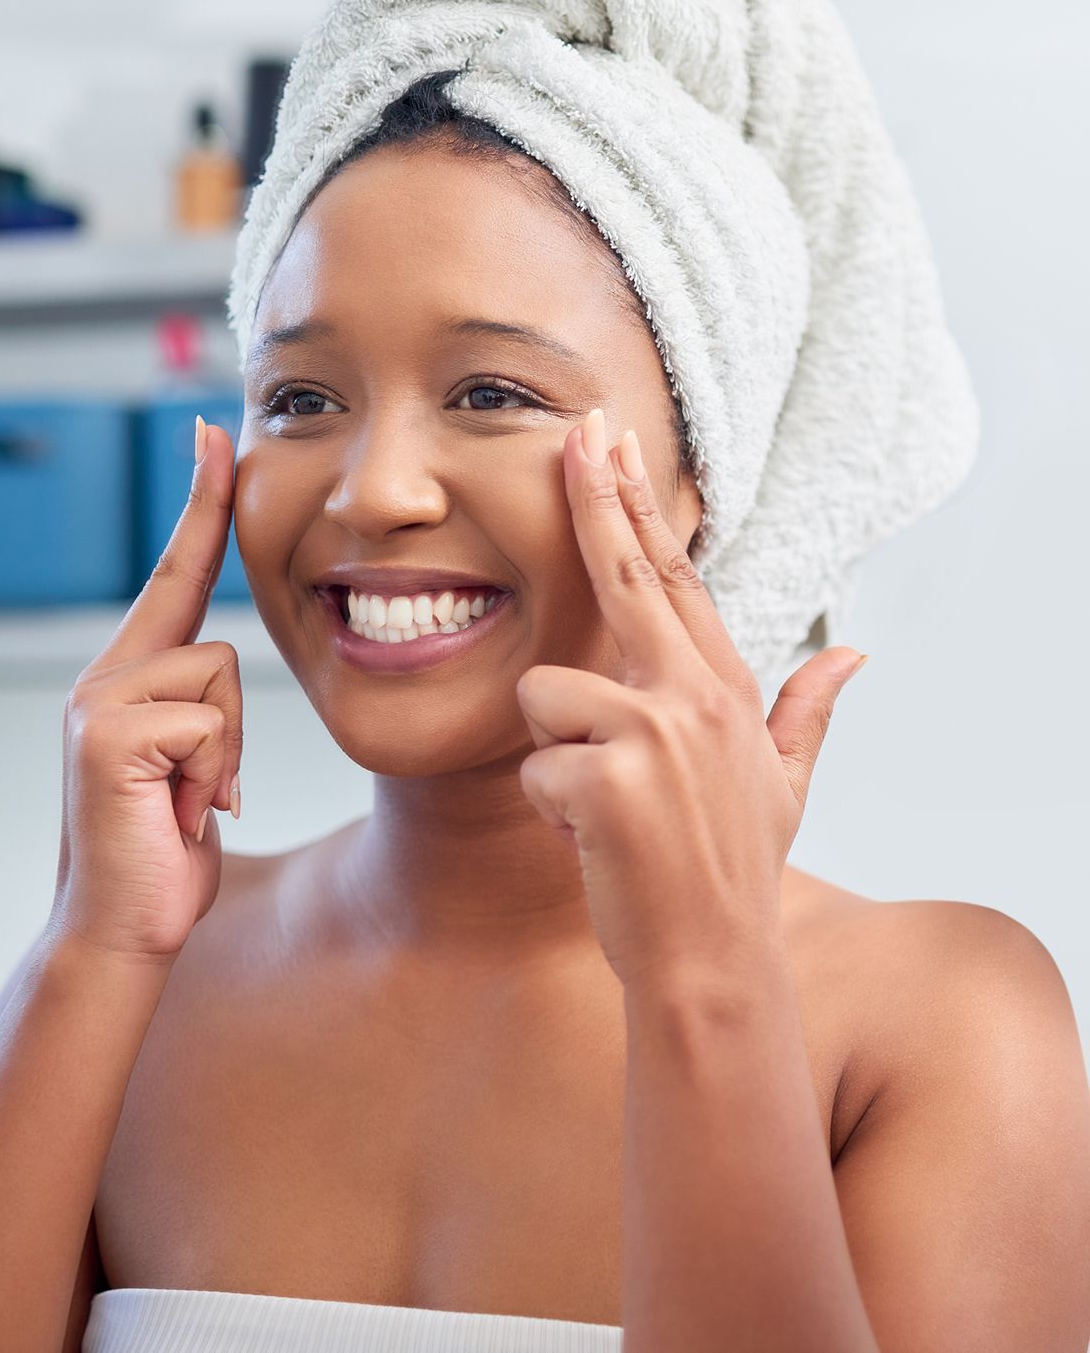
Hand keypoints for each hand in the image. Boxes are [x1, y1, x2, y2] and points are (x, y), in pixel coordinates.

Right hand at [48, 416, 242, 966]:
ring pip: (221, 682)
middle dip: (230, 732)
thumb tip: (215, 679)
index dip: (200, 504)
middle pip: (221, 646)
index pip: (175, 574)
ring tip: (185, 805)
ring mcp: (97, 701)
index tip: (214, 434)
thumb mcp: (194, 764)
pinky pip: (209, 724)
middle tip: (196, 795)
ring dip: (225, 759)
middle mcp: (104, 677)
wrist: (121, 929)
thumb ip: (200, 708)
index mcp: (129, 677)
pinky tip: (177, 815)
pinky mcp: (107, 733)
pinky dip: (212, 778)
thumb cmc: (167, 847)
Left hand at [514, 409, 866, 992]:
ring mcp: (651, 733)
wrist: (711, 961)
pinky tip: (592, 838)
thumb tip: (853, 654)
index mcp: (725, 691)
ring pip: (546, 695)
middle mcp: (694, 698)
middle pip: (627, 574)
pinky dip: (550, 807)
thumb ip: (810, 710)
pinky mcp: (605, 776)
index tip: (617, 445)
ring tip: (601, 804)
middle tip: (578, 427)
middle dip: (597, 494)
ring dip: (557, 754)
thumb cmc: (731, 869)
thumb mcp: (785, 785)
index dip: (641, 506)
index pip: (674, 578)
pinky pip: (534, 764)